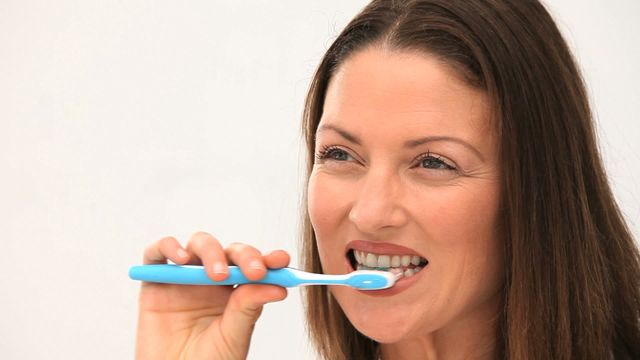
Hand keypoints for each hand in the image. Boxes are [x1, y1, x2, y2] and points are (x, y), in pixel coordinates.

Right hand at [135, 231, 289, 358]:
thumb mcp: (234, 336)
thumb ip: (248, 308)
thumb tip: (277, 286)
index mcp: (236, 292)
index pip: (254, 266)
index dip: (269, 259)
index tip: (281, 260)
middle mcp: (211, 280)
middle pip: (230, 251)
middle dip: (245, 255)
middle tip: (254, 271)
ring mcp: (184, 277)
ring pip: (199, 244)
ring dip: (211, 251)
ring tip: (217, 274)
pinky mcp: (154, 280)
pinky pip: (157, 252)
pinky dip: (168, 246)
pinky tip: (181, 259)